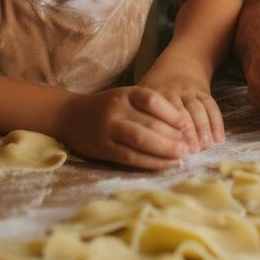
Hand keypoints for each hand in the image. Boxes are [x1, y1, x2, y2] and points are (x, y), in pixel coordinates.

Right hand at [56, 86, 189, 169]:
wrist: (69, 116)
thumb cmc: (107, 107)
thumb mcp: (126, 98)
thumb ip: (148, 108)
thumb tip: (181, 125)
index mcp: (126, 93)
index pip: (152, 100)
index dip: (172, 113)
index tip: (187, 125)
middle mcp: (117, 109)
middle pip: (149, 122)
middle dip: (172, 136)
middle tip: (190, 146)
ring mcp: (108, 129)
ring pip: (140, 140)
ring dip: (163, 150)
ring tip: (181, 156)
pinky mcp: (103, 148)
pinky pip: (130, 157)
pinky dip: (150, 162)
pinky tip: (164, 165)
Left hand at [137, 66, 224, 154]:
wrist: (180, 64)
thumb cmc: (155, 88)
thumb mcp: (142, 95)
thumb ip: (139, 116)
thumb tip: (134, 146)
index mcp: (155, 94)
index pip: (161, 113)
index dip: (167, 130)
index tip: (172, 149)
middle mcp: (174, 92)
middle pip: (181, 113)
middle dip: (188, 133)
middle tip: (191, 152)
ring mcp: (190, 92)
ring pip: (198, 110)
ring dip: (203, 129)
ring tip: (205, 147)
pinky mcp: (204, 92)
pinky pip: (211, 106)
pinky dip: (216, 123)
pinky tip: (218, 139)